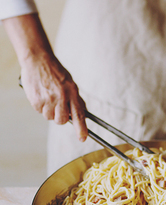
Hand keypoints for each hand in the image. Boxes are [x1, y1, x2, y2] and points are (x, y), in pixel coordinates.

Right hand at [3, 13, 87, 141]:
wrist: (38, 60)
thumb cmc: (56, 73)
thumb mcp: (71, 84)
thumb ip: (77, 100)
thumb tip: (83, 114)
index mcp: (72, 93)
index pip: (79, 114)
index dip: (81, 128)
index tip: (83, 138)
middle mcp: (61, 97)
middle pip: (62, 121)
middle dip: (61, 118)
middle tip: (58, 108)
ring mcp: (48, 99)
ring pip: (50, 118)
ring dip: (50, 111)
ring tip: (49, 98)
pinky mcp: (36, 100)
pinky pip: (39, 111)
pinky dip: (40, 106)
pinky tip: (41, 95)